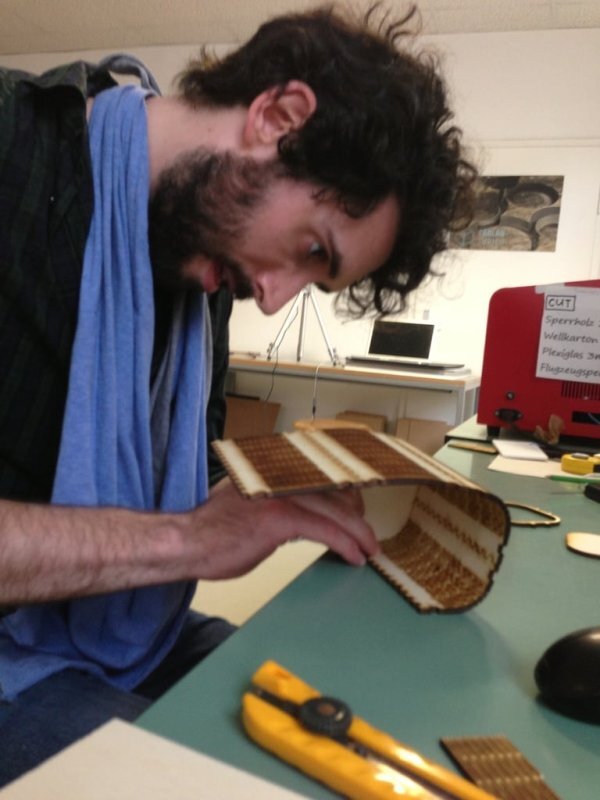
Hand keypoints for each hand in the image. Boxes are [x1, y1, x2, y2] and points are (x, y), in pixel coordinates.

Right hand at [187, 479, 378, 579]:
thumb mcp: (253, 503)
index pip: (324, 473)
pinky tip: (353, 557)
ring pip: (336, 511)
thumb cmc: (216, 528)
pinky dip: (344, 544)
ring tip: (368, 550)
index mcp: (275, 468)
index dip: (348, 491)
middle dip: (357, 516)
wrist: (186, 542)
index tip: (361, 508)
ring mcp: (280, 494)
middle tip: (368, 536)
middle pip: (336, 491)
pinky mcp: (279, 518)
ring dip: (359, 534)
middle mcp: (280, 474)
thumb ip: (280, 499)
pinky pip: (325, 530)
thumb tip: (308, 513)